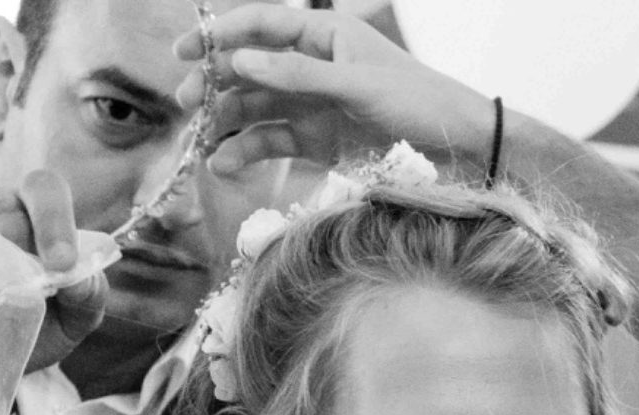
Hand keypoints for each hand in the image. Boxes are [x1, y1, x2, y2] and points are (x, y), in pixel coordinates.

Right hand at [0, 169, 108, 414]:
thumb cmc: (17, 333)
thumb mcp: (66, 323)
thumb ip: (87, 296)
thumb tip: (80, 277)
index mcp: (31, 214)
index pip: (44, 188)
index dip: (55, 221)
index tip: (62, 266)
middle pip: (6, 222)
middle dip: (17, 282)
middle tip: (17, 318)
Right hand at [173, 5, 493, 174]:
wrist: (453, 147)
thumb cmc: (415, 102)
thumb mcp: (355, 85)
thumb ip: (297, 75)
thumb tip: (240, 61)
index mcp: (324, 35)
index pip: (262, 25)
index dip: (221, 35)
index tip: (184, 52)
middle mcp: (311, 67)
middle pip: (249, 70)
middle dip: (213, 85)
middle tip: (185, 105)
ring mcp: (310, 106)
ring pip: (254, 110)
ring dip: (224, 124)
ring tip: (199, 144)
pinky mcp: (315, 142)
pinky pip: (270, 144)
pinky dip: (245, 154)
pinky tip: (224, 164)